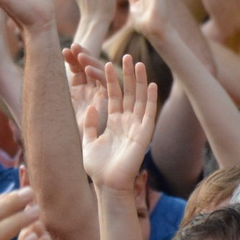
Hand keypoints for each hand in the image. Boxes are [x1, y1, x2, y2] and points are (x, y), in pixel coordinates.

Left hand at [78, 56, 157, 192]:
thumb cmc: (97, 167)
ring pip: (139, 99)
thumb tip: (91, 106)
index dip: (110, 80)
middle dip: (127, 75)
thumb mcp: (88, 141)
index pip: (113, 96)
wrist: (108, 184)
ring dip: (139, 81)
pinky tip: (152, 84)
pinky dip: (150, 99)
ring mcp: (136, 126)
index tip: (107, 63)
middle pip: (128, 93)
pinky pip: (148, 113)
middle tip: (127, 55)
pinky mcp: (144, 134)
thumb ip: (88, 123)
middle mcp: (126, 122)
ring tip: (138, 63)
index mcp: (113, 122)